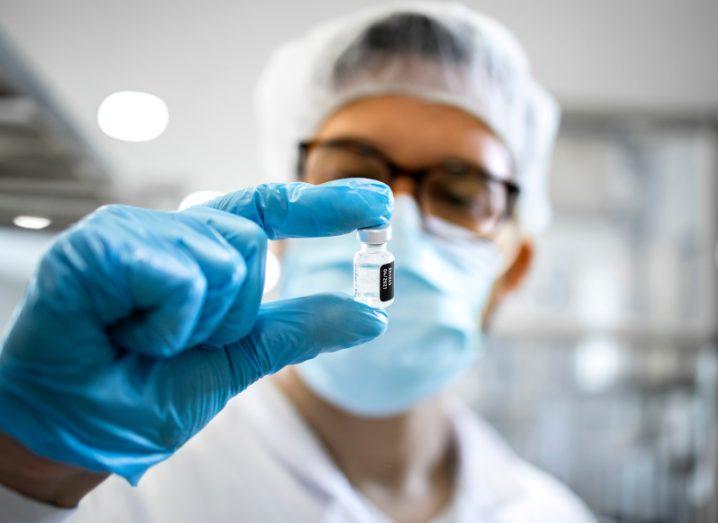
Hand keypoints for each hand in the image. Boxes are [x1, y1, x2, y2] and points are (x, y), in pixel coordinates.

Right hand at [0, 179, 391, 489]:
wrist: (77, 431)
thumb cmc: (144, 394)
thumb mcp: (236, 362)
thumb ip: (296, 331)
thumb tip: (372, 317)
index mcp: (199, 253)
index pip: (269, 212)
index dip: (325, 205)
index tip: (379, 202)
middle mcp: (169, 231)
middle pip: (249, 245)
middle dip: (229, 313)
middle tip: (173, 343)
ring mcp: (133, 230)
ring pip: (221, 257)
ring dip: (195, 324)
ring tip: (142, 340)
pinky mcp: (100, 245)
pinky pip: (181, 275)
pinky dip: (167, 324)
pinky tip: (124, 332)